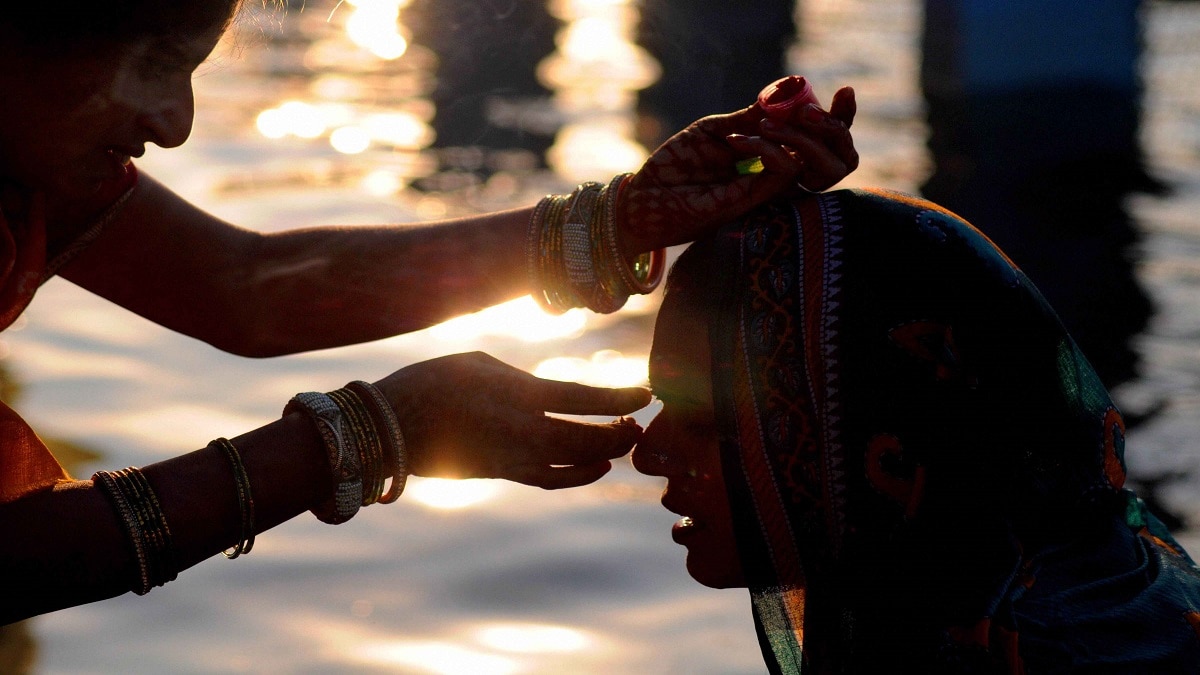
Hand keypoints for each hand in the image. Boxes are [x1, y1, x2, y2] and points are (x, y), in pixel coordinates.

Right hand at [373, 352, 650, 488]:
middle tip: (635, 422)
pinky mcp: (504, 474)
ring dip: (604, 454)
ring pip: (576, 465)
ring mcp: (515, 458)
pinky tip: (596, 464)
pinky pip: (553, 478)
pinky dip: (580, 473)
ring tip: (619, 440)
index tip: (647, 394)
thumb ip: (522, 379)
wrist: (392, 428)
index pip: (586, 398)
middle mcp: (523, 431)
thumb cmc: (433, 382)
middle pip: (589, 438)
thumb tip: (551, 394)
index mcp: (519, 394)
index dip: (622, 398)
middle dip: (620, 432)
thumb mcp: (480, 363)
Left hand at [618, 86, 857, 255]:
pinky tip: (739, 139)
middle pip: (834, 157)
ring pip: (812, 163)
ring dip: (796, 133)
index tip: (845, 93)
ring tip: (766, 122)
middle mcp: (776, 175)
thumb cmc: (676, 164)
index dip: (839, 119)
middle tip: (809, 106)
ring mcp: (768, 190)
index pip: (819, 140)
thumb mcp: (715, 129)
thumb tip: (787, 93)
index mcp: (770, 155)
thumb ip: (751, 117)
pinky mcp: (755, 201)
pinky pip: (783, 172)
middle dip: (833, 126)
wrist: (646, 198)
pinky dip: (769, 148)